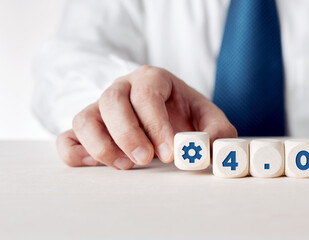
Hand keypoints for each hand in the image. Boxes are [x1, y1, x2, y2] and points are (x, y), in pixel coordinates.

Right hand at [56, 66, 236, 169]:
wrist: (167, 114)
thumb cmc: (185, 115)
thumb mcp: (207, 118)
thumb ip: (217, 131)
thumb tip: (211, 149)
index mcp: (152, 79)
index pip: (146, 92)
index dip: (155, 123)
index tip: (169, 153)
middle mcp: (122, 88)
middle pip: (112, 101)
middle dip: (128, 134)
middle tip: (145, 161)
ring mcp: (100, 107)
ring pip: (84, 118)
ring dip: (101, 145)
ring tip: (125, 167)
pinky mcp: (88, 129)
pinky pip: (67, 137)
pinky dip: (76, 153)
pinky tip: (98, 165)